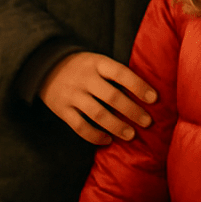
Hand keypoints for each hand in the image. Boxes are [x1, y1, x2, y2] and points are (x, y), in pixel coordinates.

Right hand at [39, 51, 156, 145]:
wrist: (45, 66)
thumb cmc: (83, 66)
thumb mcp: (98, 61)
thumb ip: (115, 74)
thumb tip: (144, 91)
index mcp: (98, 63)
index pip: (121, 73)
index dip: (139, 85)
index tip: (154, 98)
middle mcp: (86, 79)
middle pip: (112, 97)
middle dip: (132, 111)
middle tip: (148, 122)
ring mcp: (73, 95)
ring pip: (97, 114)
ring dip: (117, 126)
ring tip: (131, 135)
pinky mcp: (62, 110)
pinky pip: (80, 126)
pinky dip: (95, 135)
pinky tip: (108, 140)